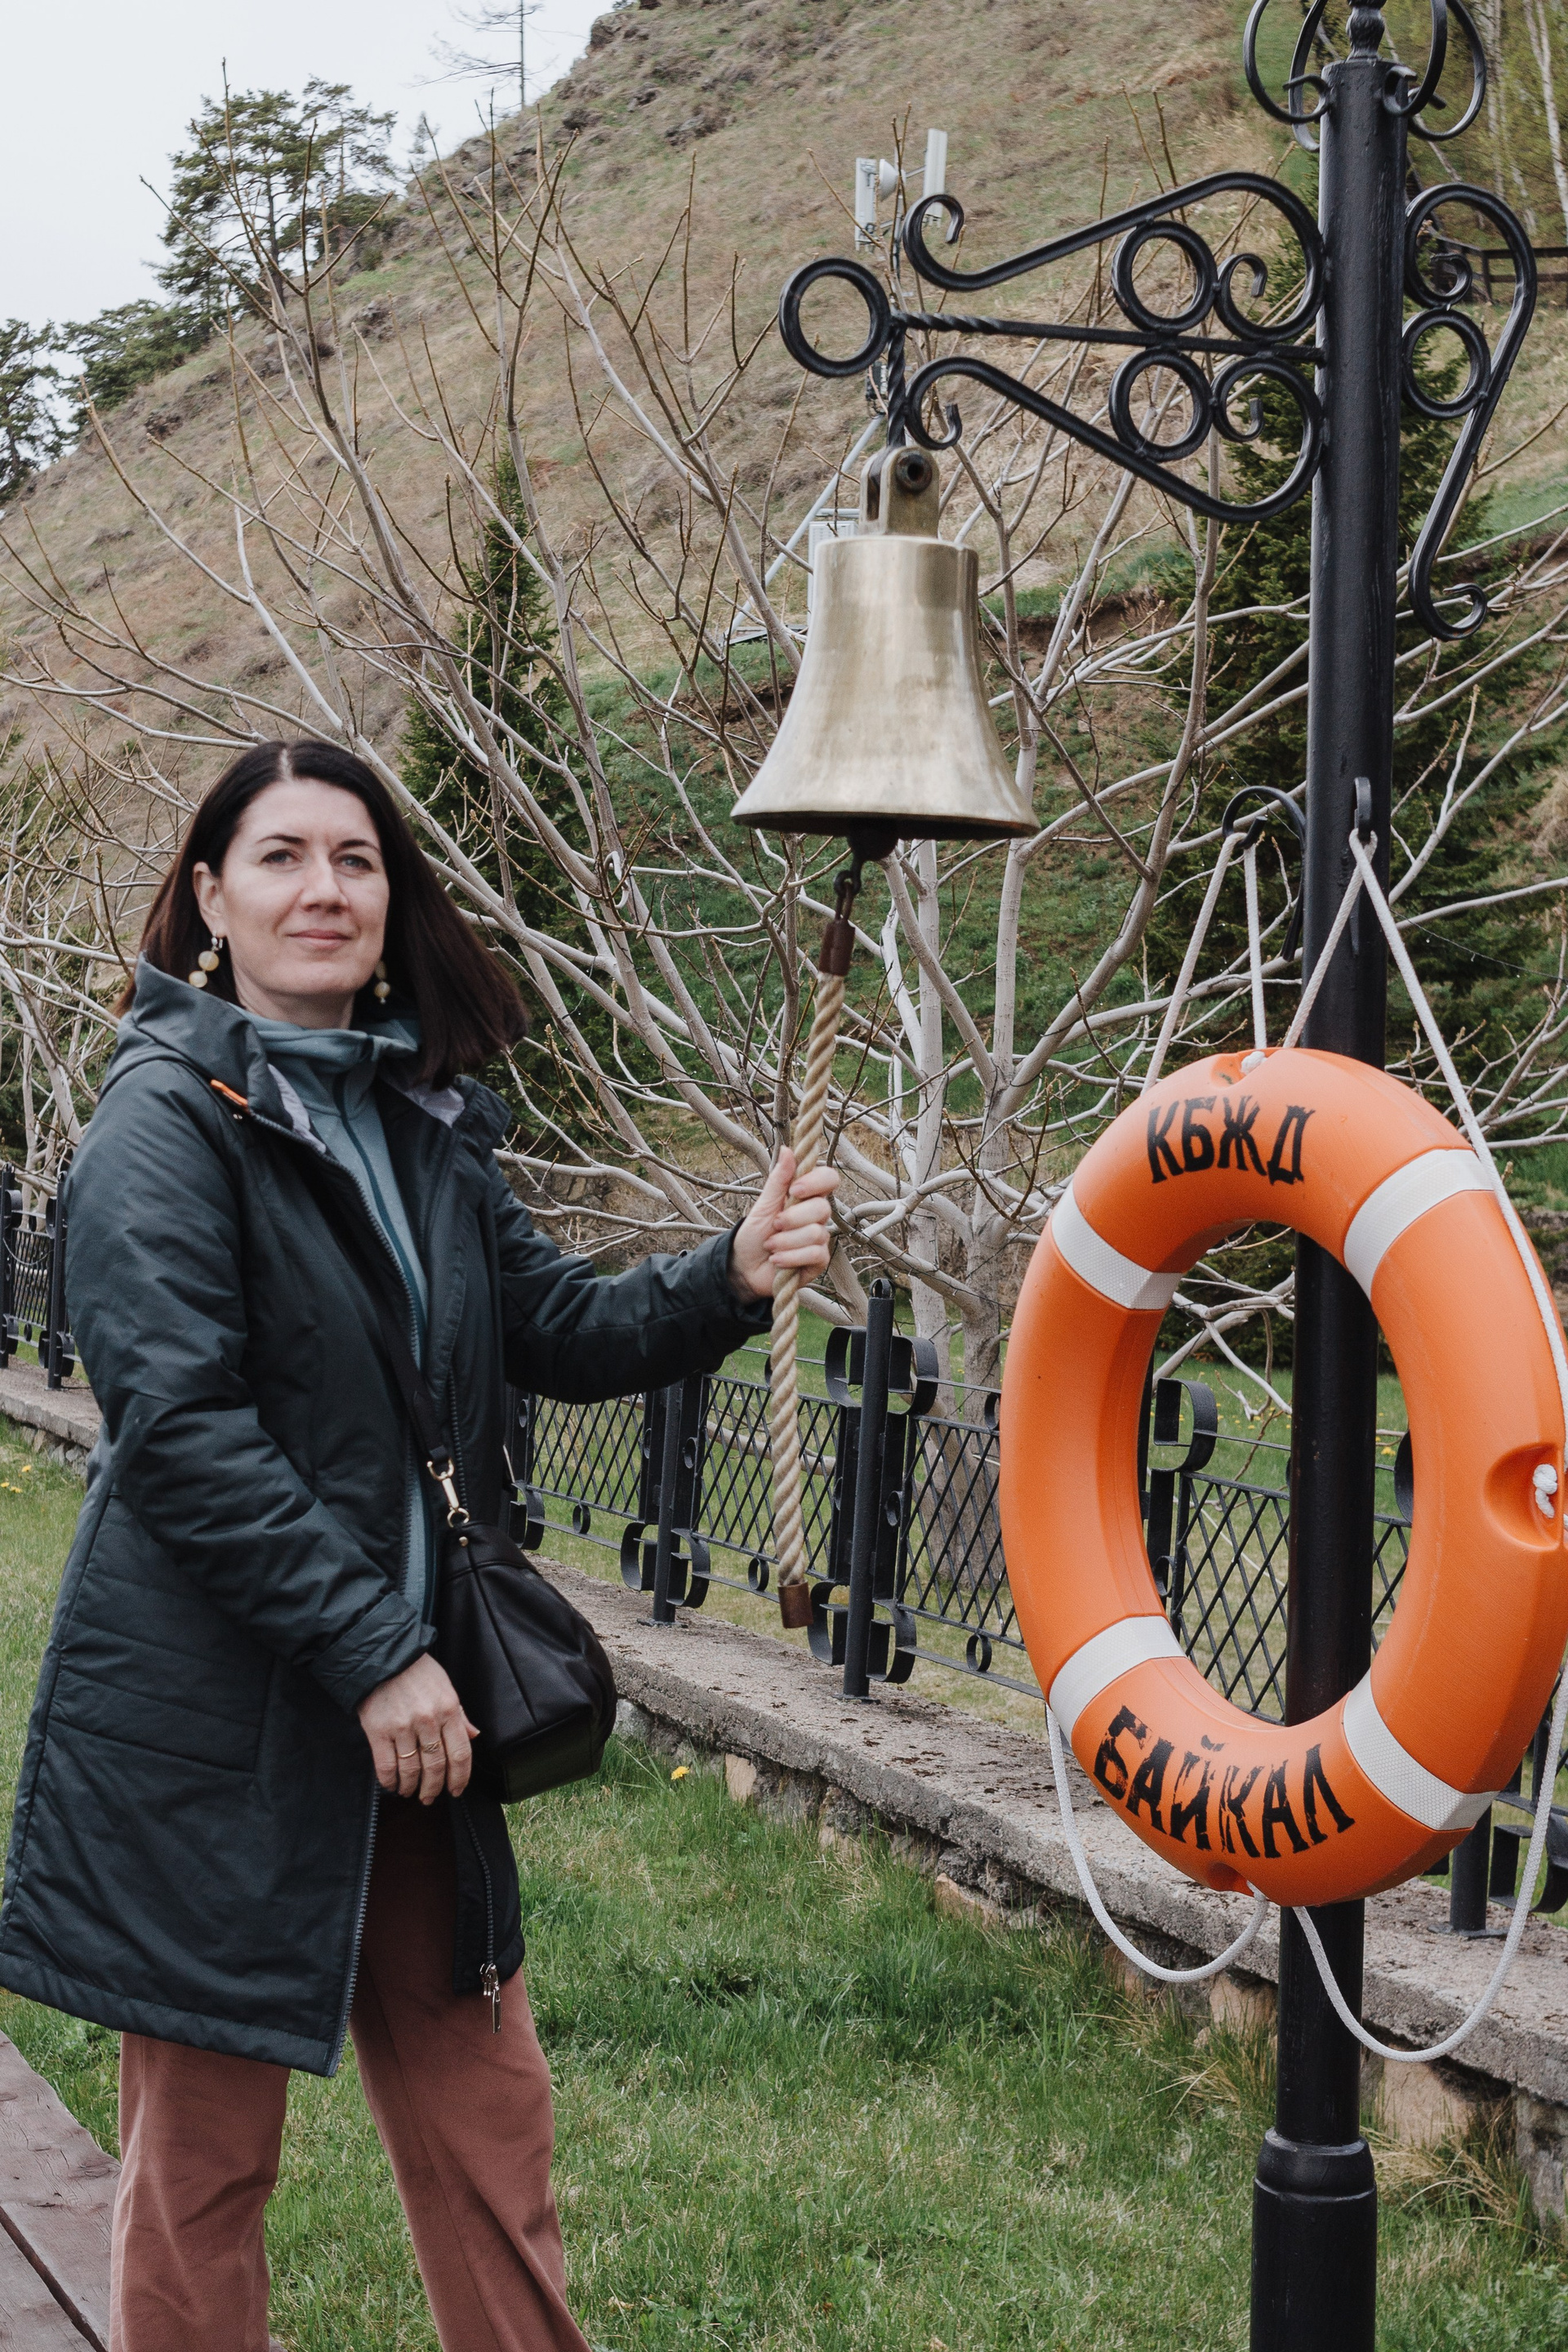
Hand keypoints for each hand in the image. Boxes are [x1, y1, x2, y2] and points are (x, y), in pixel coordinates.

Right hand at [357, 1653, 479, 1803]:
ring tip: (411, 1793)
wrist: (383, 1656)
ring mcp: (403, 1727)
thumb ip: (459, 1715)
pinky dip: (390, 1782)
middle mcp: (428, 1720)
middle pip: (436, 1767)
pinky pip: (386, 1766)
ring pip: (411, 1770)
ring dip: (412, 1788)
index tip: (456, 1790)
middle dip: (435, 1788)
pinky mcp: (378, 1731)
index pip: (460, 1753)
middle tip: (430, 1798)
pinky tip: (393, 1786)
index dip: (460, 1777)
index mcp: (448, 1709)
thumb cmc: (417, 1671)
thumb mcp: (446, 1687)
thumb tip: (474, 1736)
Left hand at [730, 1148, 838, 1301]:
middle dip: (792, 1218)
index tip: (795, 1190)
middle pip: (822, 1208)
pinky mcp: (819, 1261)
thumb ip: (778, 1180)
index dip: (816, 1182)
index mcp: (805, 1197)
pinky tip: (777, 1260)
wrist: (743, 1267)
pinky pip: (815, 1254)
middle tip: (774, 1225)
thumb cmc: (754, 1234)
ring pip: (816, 1233)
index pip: (829, 1179)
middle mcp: (816, 1216)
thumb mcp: (763, 1205)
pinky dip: (790, 1257)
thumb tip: (787, 1149)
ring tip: (771, 1246)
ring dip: (786, 1241)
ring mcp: (820, 1239)